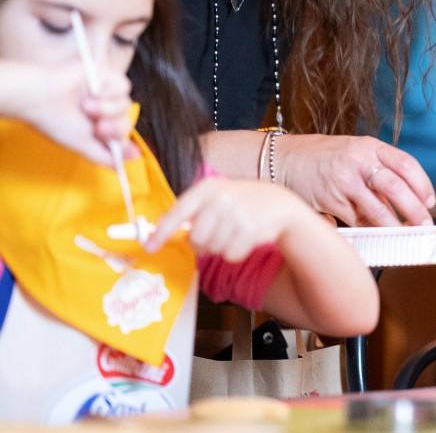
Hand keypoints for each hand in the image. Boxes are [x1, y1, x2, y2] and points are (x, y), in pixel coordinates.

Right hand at [1, 60, 135, 165]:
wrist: (42, 96)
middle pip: (125, 121)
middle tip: (98, 127)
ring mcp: (103, 93)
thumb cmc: (55, 121)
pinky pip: (124, 86)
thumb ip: (104, 156)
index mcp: (95, 127)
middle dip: (114, 127)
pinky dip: (110, 92)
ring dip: (108, 109)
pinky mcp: (105, 76)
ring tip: (87, 107)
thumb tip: (129, 160)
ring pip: (125, 104)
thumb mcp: (81, 145)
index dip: (124, 143)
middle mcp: (101, 111)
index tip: (127, 149)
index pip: (120, 136)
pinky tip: (93, 93)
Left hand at [146, 177, 304, 260]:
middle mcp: (221, 199)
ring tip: (233, 233)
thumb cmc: (241, 202)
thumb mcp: (216, 197)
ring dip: (220, 247)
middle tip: (214, 235)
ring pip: (212, 248)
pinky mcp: (250, 230)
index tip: (149, 246)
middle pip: (195, 237)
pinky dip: (235, 252)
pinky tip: (244, 239)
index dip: (162, 231)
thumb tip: (158, 227)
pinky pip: (230, 255)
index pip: (178, 212)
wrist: (279, 204)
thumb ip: (190, 210)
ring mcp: (237, 214)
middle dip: (201, 242)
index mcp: (208, 187)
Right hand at [274, 134, 434, 225]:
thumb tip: (403, 199)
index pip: (406, 164)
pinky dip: (366, 229)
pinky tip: (372, 232)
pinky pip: (355, 221)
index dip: (422, 185)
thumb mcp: (353, 153)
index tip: (430, 202)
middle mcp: (358, 161)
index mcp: (369, 146)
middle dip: (415, 210)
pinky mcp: (330, 200)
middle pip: (396, 187)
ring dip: (393, 226)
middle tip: (424, 225)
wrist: (281, 159)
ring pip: (377, 210)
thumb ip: (376, 171)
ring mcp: (343, 181)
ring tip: (402, 234)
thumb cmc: (320, 158)